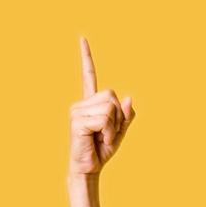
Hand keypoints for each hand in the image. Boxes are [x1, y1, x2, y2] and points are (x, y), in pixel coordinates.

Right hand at [69, 35, 135, 176]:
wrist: (89, 169)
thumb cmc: (101, 151)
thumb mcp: (120, 132)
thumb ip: (126, 116)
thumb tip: (128, 98)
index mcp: (90, 103)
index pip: (88, 75)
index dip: (86, 56)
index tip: (82, 37)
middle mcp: (81, 103)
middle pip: (112, 95)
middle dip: (118, 116)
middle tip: (108, 133)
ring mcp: (77, 111)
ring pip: (110, 107)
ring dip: (114, 126)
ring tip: (102, 137)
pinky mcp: (77, 121)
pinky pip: (105, 119)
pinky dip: (109, 131)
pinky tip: (99, 139)